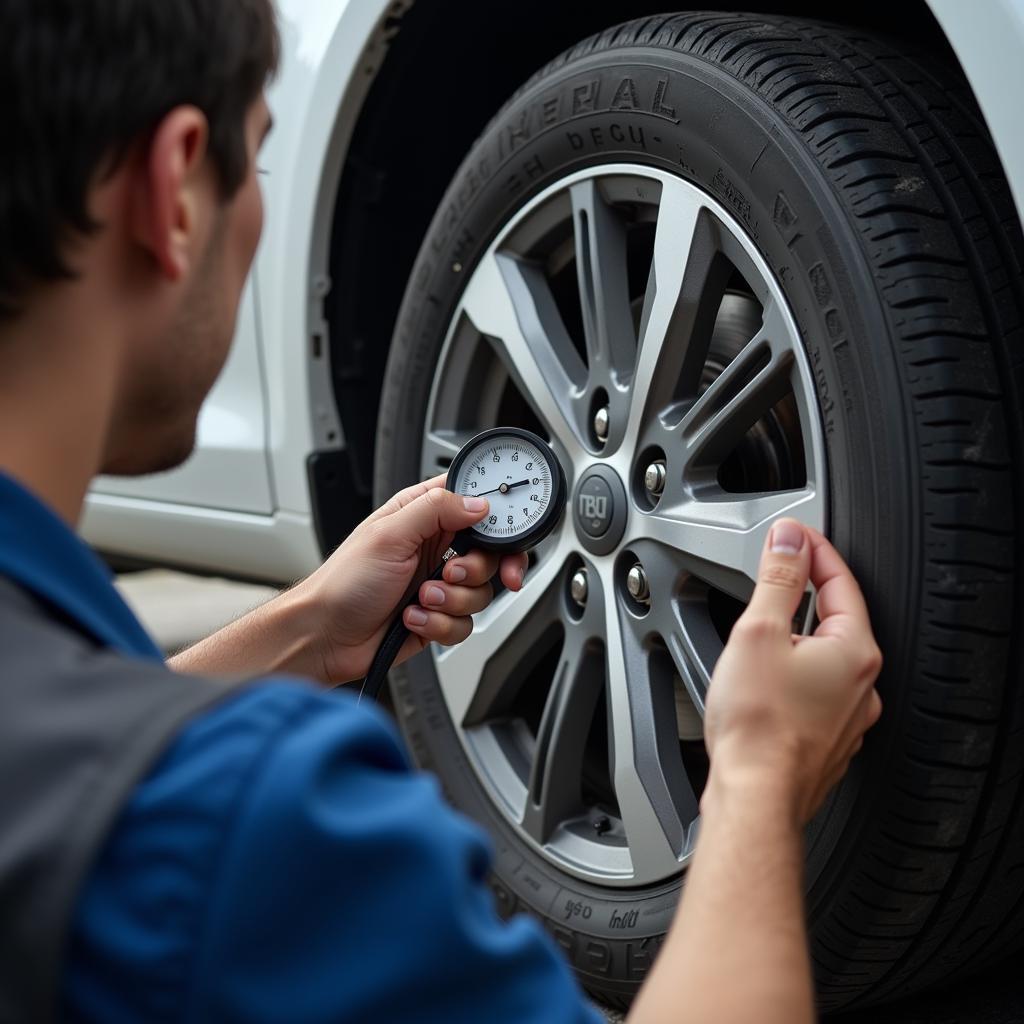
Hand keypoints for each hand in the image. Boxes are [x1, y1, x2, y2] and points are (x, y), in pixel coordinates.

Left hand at [296, 475, 527, 684]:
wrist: (326, 636)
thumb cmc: (343, 582)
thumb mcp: (388, 534)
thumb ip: (436, 510)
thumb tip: (478, 503)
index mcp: (422, 516)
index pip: (474, 504)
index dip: (495, 520)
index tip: (502, 538)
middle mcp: (434, 548)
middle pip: (488, 553)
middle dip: (475, 569)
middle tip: (451, 573)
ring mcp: (438, 584)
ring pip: (480, 592)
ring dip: (451, 600)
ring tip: (420, 599)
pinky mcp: (437, 616)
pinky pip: (465, 623)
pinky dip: (439, 624)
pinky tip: (412, 618)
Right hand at [703, 519, 882, 824]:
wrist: (754, 795)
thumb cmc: (757, 725)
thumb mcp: (758, 632)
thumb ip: (777, 580)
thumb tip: (789, 541)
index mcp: (853, 651)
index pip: (840, 582)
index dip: (813, 551)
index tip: (793, 535)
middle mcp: (861, 685)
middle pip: (836, 619)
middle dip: (806, 594)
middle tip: (775, 575)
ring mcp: (847, 718)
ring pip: (825, 661)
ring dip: (798, 639)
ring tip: (761, 633)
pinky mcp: (827, 742)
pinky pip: (816, 694)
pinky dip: (794, 677)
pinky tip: (765, 683)